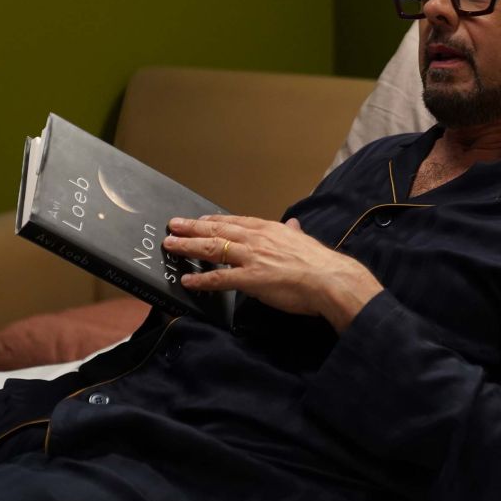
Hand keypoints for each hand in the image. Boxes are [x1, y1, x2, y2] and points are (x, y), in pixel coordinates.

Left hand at [163, 215, 382, 332]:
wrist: (329, 279)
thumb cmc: (319, 263)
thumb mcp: (303, 240)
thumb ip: (293, 233)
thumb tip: (293, 225)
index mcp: (269, 229)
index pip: (235, 221)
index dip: (214, 220)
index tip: (199, 220)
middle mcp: (256, 239)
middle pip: (217, 230)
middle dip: (192, 228)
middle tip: (172, 225)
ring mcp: (251, 258)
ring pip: (213, 249)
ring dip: (188, 247)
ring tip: (171, 246)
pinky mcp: (250, 279)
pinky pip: (219, 278)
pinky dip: (201, 279)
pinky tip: (187, 280)